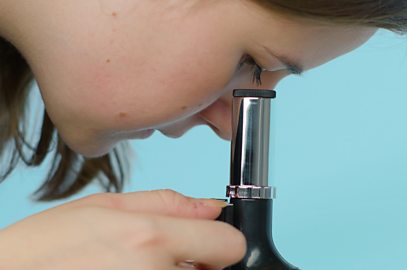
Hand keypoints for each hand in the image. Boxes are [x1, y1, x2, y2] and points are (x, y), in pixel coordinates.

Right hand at [0, 189, 245, 269]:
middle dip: (197, 260)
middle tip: (159, 255)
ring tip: (136, 267)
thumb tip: (211, 206)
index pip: (230, 244)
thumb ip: (167, 203)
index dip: (222, 239)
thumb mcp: (104, 206)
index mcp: (151, 239)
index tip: (208, 239)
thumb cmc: (44, 249)